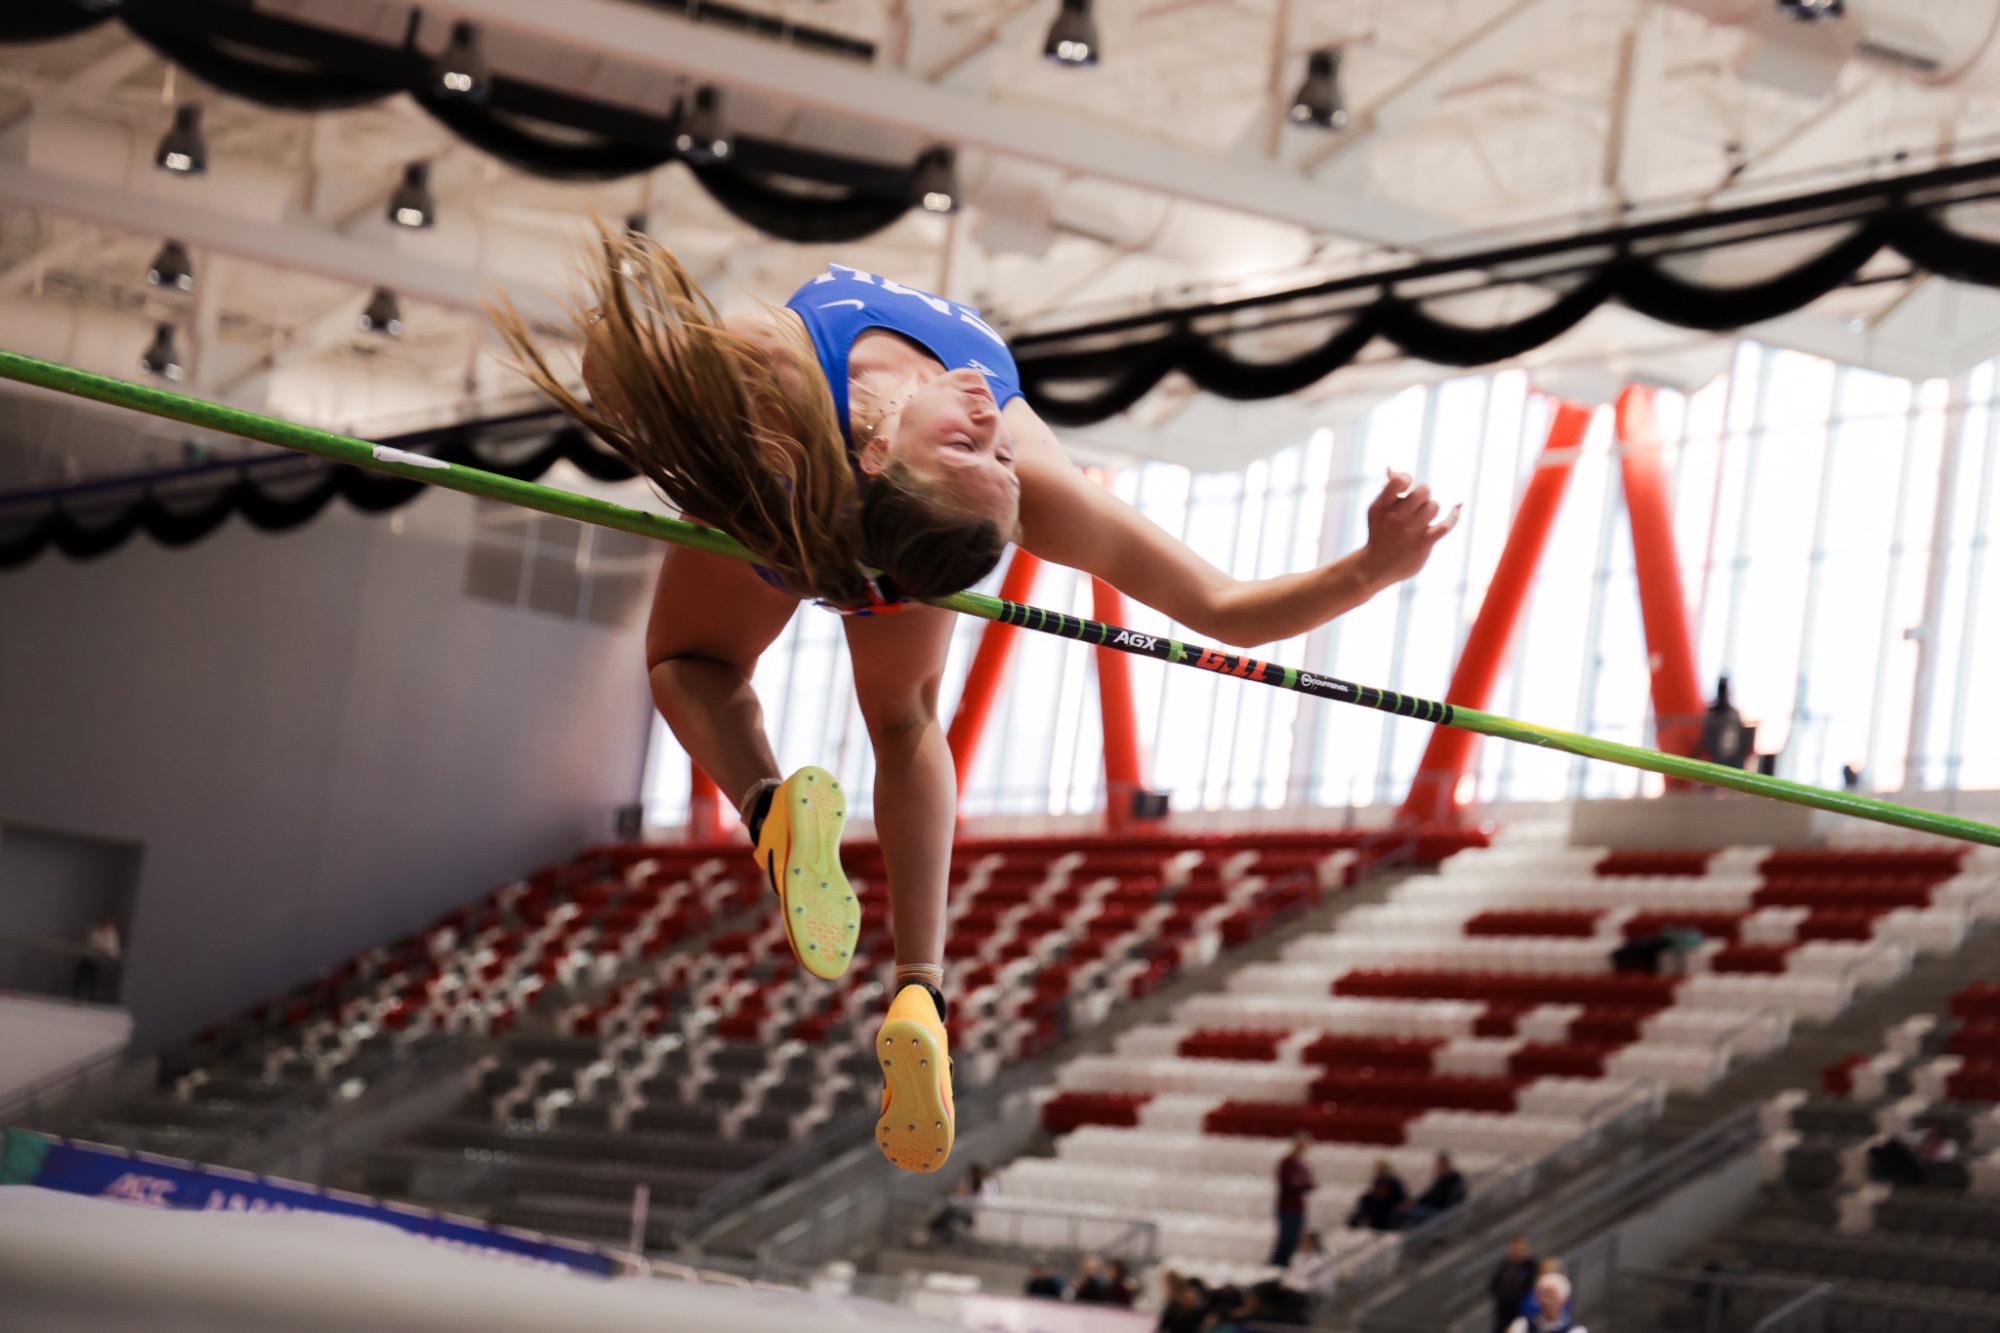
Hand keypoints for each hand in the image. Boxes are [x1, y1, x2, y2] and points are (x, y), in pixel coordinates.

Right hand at [1358, 468, 1459, 587]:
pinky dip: (1454, 515)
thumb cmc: (1379, 534)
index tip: (1406, 489)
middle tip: (1418, 504)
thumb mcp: (1376, 511)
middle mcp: (1395, 517)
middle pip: (1423, 491)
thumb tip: (1392, 469)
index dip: (1407, 479)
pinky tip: (1456, 508)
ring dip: (1431, 509)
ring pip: (1433, 506)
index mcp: (1382, 506)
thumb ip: (1386, 490)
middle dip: (1423, 494)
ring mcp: (1410, 531)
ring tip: (1423, 517)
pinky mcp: (1423, 543)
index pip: (1400, 479)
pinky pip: (1446, 525)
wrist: (1375, 568)